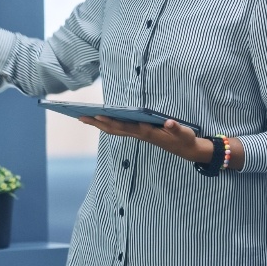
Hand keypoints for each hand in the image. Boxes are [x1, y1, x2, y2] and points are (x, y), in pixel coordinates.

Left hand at [80, 116, 209, 164]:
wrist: (186, 149)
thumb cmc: (184, 139)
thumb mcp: (183, 133)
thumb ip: (176, 128)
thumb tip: (169, 123)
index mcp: (147, 133)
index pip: (124, 127)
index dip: (111, 121)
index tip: (97, 115)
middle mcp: (139, 134)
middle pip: (113, 129)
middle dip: (97, 122)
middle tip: (80, 116)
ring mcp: (138, 134)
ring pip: (114, 129)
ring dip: (99, 124)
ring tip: (84, 117)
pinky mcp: (140, 132)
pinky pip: (120, 128)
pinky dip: (109, 123)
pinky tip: (101, 119)